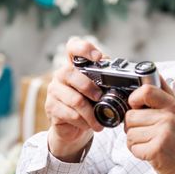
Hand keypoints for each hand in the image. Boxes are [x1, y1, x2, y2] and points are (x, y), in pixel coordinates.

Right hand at [45, 37, 104, 161]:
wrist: (74, 127)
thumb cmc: (89, 103)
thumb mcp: (100, 88)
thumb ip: (106, 78)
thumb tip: (123, 75)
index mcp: (75, 65)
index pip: (73, 47)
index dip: (84, 48)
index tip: (97, 57)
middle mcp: (62, 74)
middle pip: (70, 73)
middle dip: (89, 87)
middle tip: (100, 98)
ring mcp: (54, 90)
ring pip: (74, 99)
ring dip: (90, 113)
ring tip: (99, 121)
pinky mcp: (51, 106)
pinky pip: (70, 114)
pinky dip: (84, 122)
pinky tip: (88, 125)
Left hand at [124, 77, 174, 173]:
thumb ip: (165, 96)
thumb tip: (154, 73)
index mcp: (173, 106)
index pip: (146, 90)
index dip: (134, 98)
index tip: (135, 106)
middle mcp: (170, 116)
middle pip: (131, 115)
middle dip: (133, 127)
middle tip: (147, 134)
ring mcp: (164, 132)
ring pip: (129, 133)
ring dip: (135, 142)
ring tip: (151, 144)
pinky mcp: (157, 149)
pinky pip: (133, 147)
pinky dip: (138, 153)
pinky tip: (152, 154)